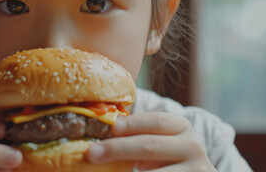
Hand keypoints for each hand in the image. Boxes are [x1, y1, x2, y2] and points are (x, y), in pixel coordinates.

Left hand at [87, 112, 216, 171]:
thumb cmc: (164, 157)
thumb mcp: (157, 141)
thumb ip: (136, 135)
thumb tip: (97, 137)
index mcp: (180, 127)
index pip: (156, 121)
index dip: (133, 124)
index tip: (112, 128)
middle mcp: (192, 147)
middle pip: (150, 146)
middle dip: (118, 149)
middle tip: (92, 153)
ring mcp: (196, 170)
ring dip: (125, 171)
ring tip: (102, 169)